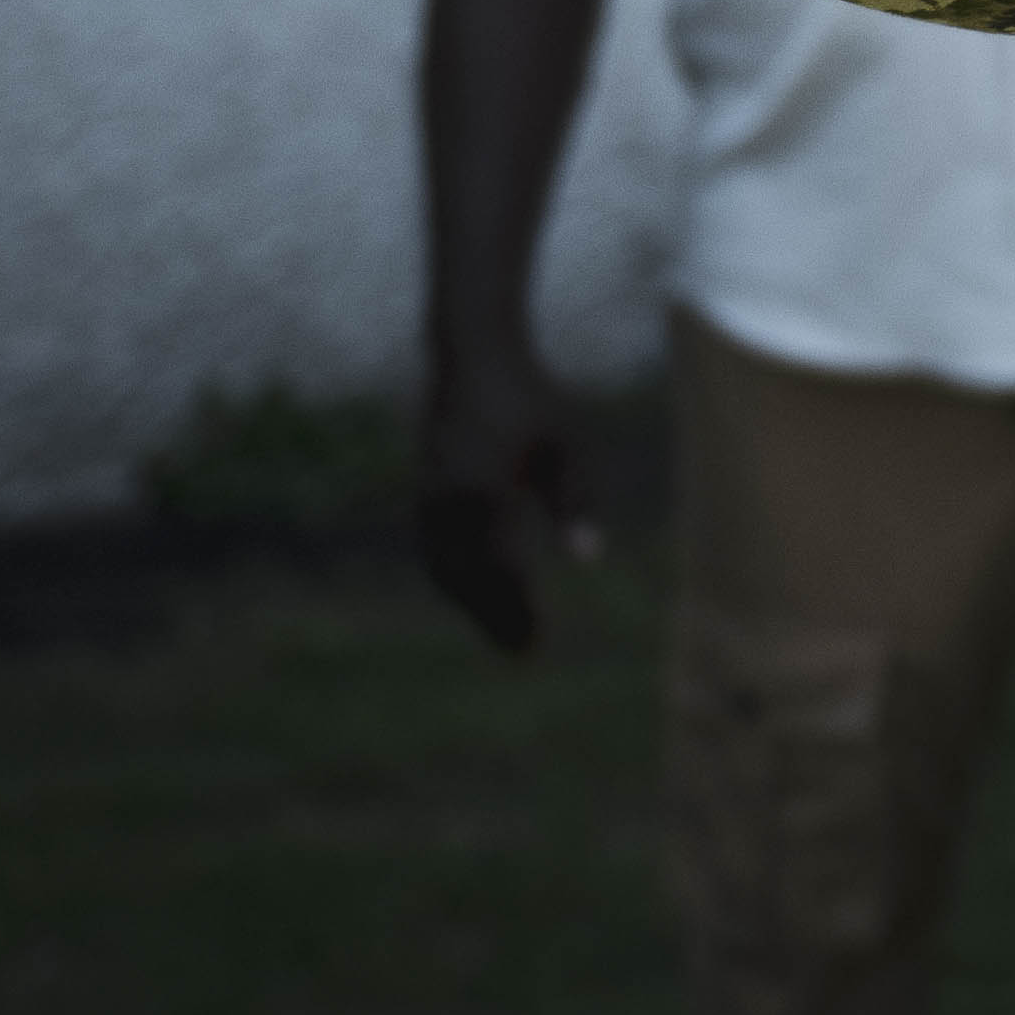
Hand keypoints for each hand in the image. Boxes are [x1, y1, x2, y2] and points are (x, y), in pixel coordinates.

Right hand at [415, 339, 587, 658]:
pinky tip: (472, 595)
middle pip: (468, 580)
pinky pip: (433, 550)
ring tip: (502, 634)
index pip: (501, 570)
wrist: (473, 359)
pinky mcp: (424, 492)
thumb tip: (589, 560)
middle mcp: (449, 503)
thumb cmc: (533, 400)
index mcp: (485, 494)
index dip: (518, 610)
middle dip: (494, 619)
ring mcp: (430, 498)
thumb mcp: (568, 444)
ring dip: (470, 605)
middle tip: (524, 655)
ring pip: (445, 568)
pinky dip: (451, 579)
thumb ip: (576, 501)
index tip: (539, 643)